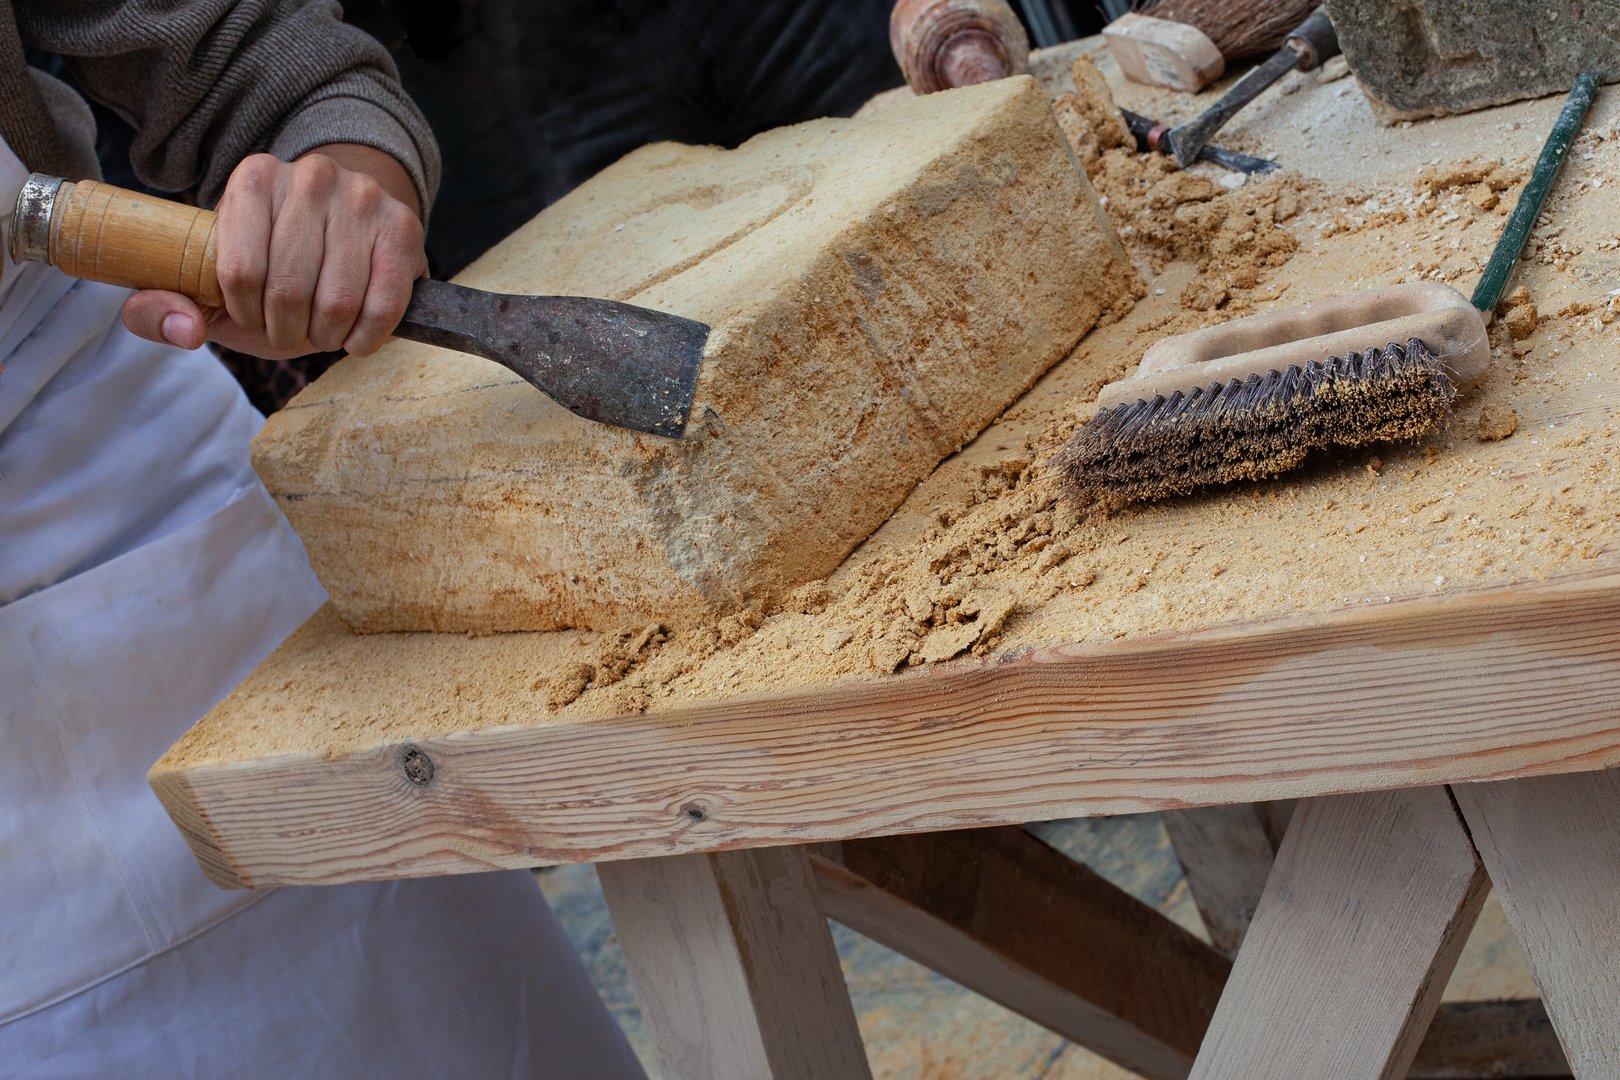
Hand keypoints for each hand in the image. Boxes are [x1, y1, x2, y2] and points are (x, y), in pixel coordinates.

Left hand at [121, 145, 425, 359]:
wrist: (346, 222)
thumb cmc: (272, 263)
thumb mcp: (209, 280)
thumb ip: (162, 306)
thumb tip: (184, 330)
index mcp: (252, 179)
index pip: (240, 272)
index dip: (246, 315)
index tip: (253, 318)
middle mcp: (309, 176)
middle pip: (289, 290)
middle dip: (288, 332)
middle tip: (292, 332)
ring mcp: (361, 196)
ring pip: (338, 303)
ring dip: (327, 337)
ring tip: (322, 330)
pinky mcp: (403, 225)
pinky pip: (383, 304)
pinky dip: (367, 337)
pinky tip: (356, 336)